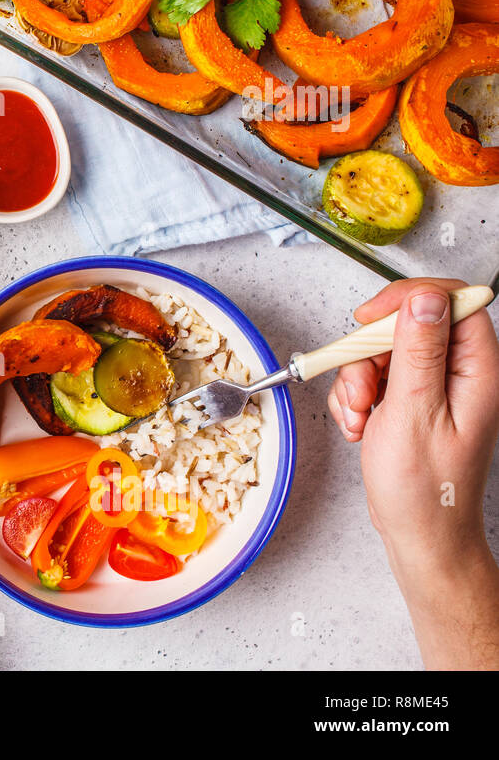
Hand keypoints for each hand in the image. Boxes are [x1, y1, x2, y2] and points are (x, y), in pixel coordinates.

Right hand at [328, 278, 498, 667]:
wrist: (419, 535)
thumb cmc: (425, 490)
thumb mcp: (414, 412)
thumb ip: (419, 351)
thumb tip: (424, 300)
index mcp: (477, 372)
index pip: (454, 303)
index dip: (410, 300)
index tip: (372, 317)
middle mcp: (460, 376)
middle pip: (409, 326)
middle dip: (371, 352)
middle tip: (361, 386)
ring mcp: (435, 389)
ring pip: (385, 352)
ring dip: (358, 379)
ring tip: (360, 416)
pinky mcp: (411, 402)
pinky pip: (375, 377)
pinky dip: (356, 397)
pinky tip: (360, 425)